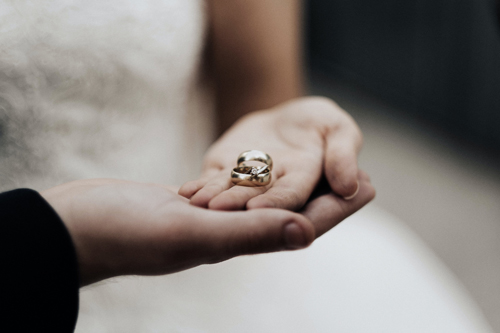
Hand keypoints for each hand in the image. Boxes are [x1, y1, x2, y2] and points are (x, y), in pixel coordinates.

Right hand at [41, 175, 373, 285]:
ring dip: (295, 186)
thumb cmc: (126, 235)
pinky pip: (236, 193)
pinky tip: (266, 171)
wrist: (78, 227)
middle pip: (290, 212)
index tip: (369, 186)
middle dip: (325, 196)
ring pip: (266, 202)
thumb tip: (305, 233)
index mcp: (234, 242)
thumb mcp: (191, 232)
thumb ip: (248, 233)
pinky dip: (259, 180)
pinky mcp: (190, 205)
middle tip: (357, 174)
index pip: (299, 224)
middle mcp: (228, 233)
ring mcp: (209, 220)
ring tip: (320, 167)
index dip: (337, 208)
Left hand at [179, 97, 363, 210]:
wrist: (285, 117)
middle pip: (255, 199)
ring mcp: (246, 184)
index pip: (291, 196)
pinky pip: (212, 183)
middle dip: (237, 205)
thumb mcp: (338, 129)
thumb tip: (351, 186)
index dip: (276, 202)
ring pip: (229, 193)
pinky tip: (187, 192)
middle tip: (217, 210)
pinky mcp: (225, 174)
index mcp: (304, 182)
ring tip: (196, 202)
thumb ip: (344, 154)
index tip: (258, 208)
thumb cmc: (318, 123)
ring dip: (214, 199)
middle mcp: (273, 189)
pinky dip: (201, 188)